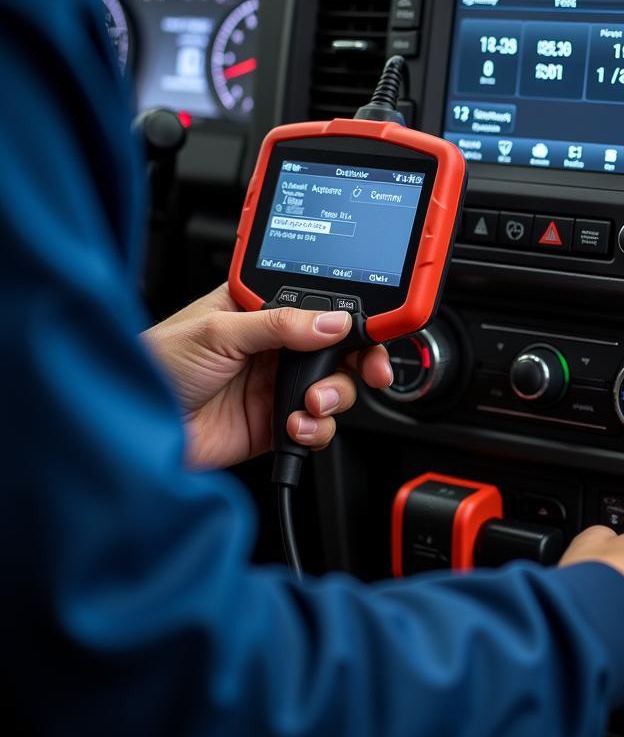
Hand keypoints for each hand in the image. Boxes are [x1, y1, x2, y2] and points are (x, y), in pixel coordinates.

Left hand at [142, 284, 392, 468]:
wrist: (134, 432)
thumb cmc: (156, 366)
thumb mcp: (218, 333)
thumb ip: (281, 324)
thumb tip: (334, 321)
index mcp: (261, 308)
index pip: (321, 304)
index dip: (352, 315)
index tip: (376, 327)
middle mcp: (275, 345)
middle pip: (340, 348)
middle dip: (361, 360)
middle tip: (371, 371)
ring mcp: (277, 384)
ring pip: (336, 387)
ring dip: (333, 398)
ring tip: (309, 404)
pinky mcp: (276, 422)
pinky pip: (317, 425)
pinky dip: (315, 428)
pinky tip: (293, 425)